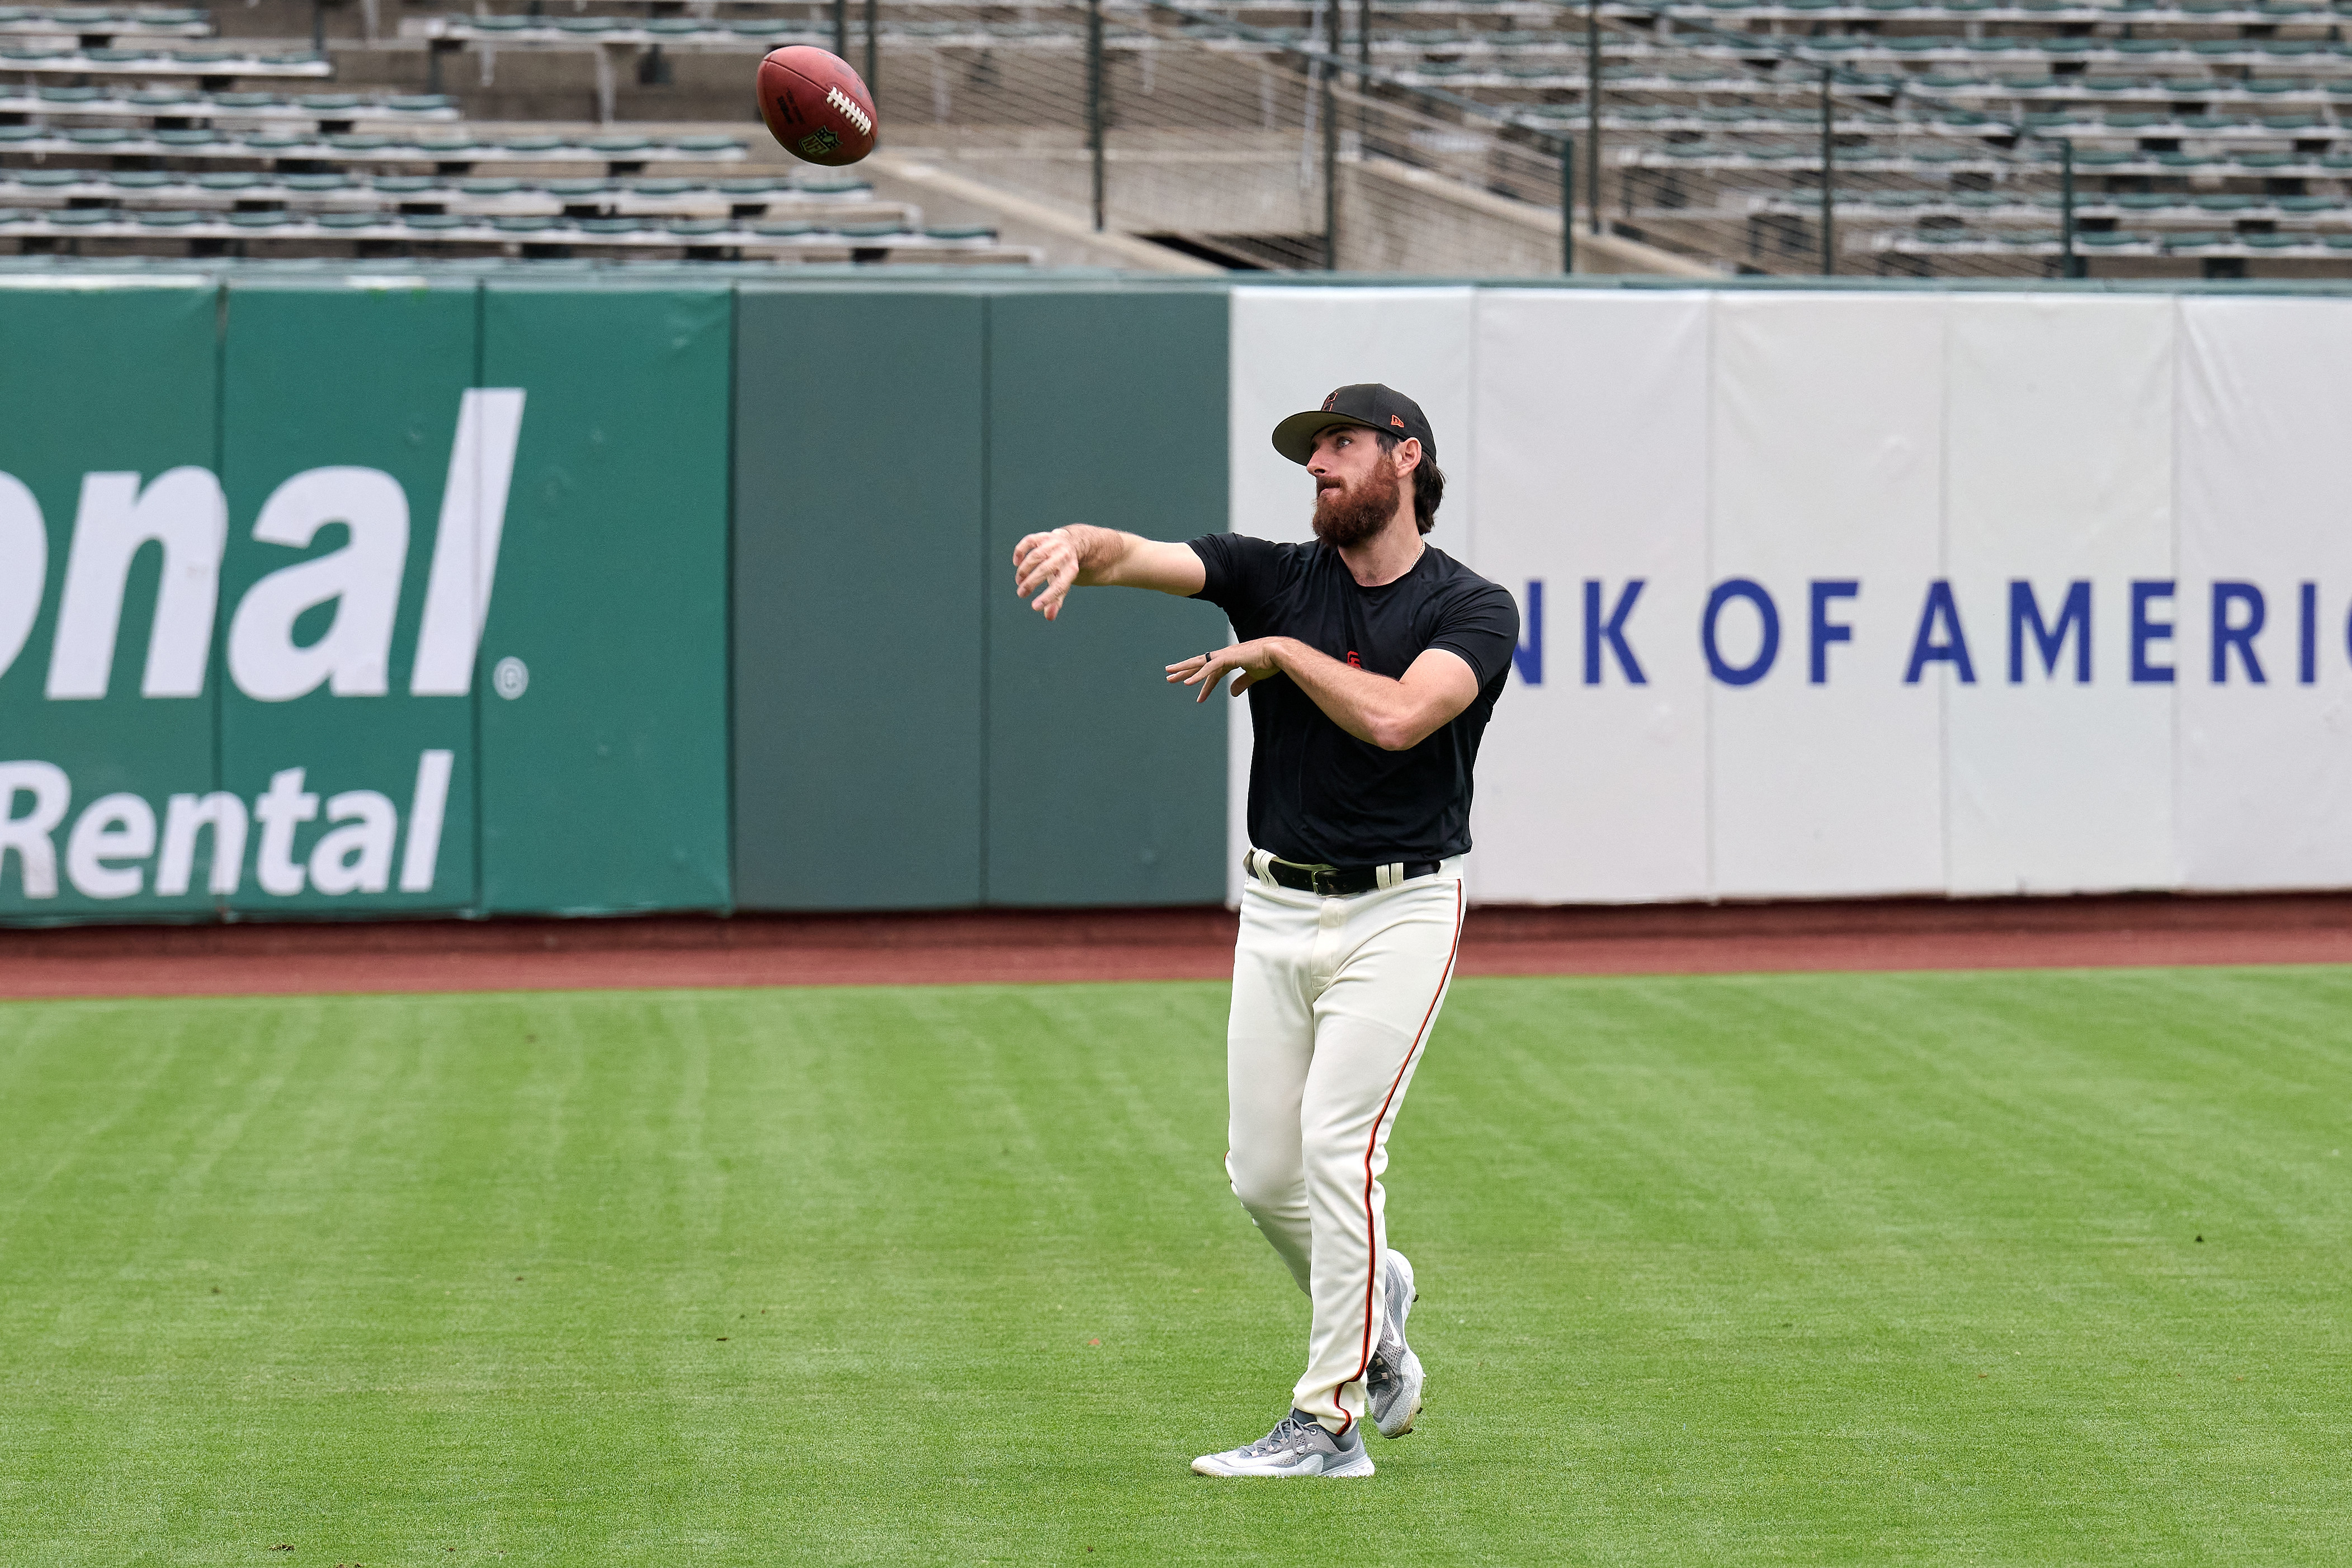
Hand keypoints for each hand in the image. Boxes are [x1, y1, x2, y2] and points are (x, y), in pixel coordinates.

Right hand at [1012, 528, 1080, 619]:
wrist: (1071, 544)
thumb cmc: (1064, 570)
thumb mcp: (1063, 584)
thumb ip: (1056, 600)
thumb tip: (1049, 617)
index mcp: (1071, 569)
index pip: (1060, 585)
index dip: (1048, 597)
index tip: (1034, 607)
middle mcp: (1063, 555)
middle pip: (1045, 569)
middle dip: (1031, 583)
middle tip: (1021, 594)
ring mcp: (1053, 543)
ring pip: (1035, 556)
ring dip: (1024, 570)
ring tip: (1019, 582)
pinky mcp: (1043, 536)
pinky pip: (1029, 541)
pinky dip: (1020, 552)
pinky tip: (1016, 563)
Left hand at [1166, 640, 1283, 702]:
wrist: (1278, 653)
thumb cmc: (1269, 662)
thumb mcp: (1253, 676)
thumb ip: (1242, 683)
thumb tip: (1232, 693)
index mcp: (1230, 659)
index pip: (1212, 672)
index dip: (1205, 685)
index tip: (1199, 698)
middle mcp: (1224, 655)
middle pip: (1199, 664)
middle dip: (1184, 670)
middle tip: (1169, 676)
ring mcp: (1225, 655)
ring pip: (1199, 663)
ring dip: (1184, 670)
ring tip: (1170, 676)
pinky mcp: (1228, 658)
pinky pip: (1210, 669)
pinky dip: (1198, 675)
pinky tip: (1187, 682)